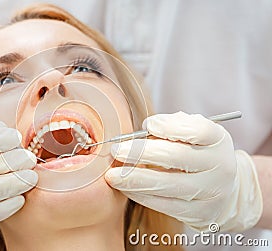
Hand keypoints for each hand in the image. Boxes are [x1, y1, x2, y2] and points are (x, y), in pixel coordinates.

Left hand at [105, 111, 262, 231]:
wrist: (224, 192)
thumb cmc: (198, 154)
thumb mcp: (193, 135)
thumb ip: (172, 127)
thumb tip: (144, 129)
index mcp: (218, 140)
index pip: (197, 130)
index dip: (169, 126)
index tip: (146, 124)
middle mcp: (220, 166)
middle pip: (177, 157)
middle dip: (141, 153)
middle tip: (117, 151)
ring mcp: (211, 192)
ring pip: (167, 185)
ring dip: (135, 179)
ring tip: (112, 175)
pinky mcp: (198, 213)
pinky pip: (164, 204)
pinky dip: (140, 195)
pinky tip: (125, 188)